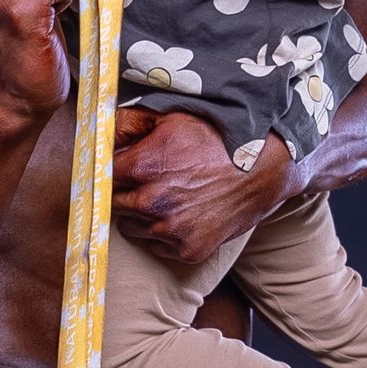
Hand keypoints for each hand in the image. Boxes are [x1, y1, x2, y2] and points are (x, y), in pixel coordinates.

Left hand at [111, 106, 298, 264]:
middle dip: (126, 191)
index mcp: (142, 166)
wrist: (268, 166)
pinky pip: (157, 246)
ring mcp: (170, 229)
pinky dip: (163, 233)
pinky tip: (183, 212)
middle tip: (150, 179)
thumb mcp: (172, 117)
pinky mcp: (188, 249)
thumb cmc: (219, 136)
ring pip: (132, 227)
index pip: (103, 175)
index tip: (124, 167)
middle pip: (115, 203)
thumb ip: (128, 123)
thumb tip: (99, 130)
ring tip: (168, 195)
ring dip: (141, 214)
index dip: (114, 170)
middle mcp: (152, 201)